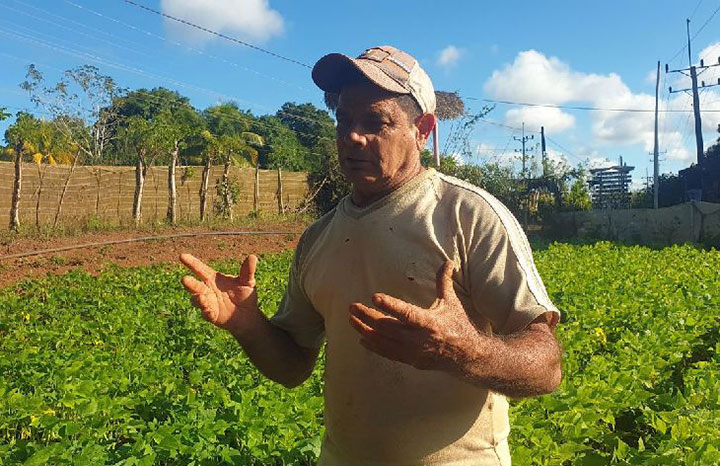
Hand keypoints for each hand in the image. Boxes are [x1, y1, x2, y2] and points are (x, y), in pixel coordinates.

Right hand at [180, 253, 258, 331]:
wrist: (248, 315)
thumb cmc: (245, 295)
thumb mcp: (247, 282)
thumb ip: (248, 271)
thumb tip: (253, 257)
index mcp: (213, 278)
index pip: (200, 269)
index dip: (191, 262)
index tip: (182, 256)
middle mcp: (207, 290)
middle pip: (195, 285)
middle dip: (189, 283)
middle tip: (185, 279)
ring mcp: (208, 302)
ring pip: (196, 300)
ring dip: (198, 299)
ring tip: (202, 297)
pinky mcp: (211, 315)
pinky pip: (206, 313)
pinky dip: (207, 311)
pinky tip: (209, 310)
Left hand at [348, 261, 487, 371]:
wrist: (467, 356)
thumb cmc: (458, 325)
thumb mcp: (452, 303)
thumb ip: (444, 282)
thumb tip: (448, 262)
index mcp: (430, 322)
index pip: (406, 313)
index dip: (390, 305)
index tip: (374, 297)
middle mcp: (419, 339)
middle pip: (388, 327)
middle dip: (367, 316)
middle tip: (352, 306)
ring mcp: (413, 352)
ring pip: (383, 341)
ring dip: (365, 330)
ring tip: (351, 319)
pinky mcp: (410, 360)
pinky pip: (387, 353)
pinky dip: (373, 346)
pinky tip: (362, 337)